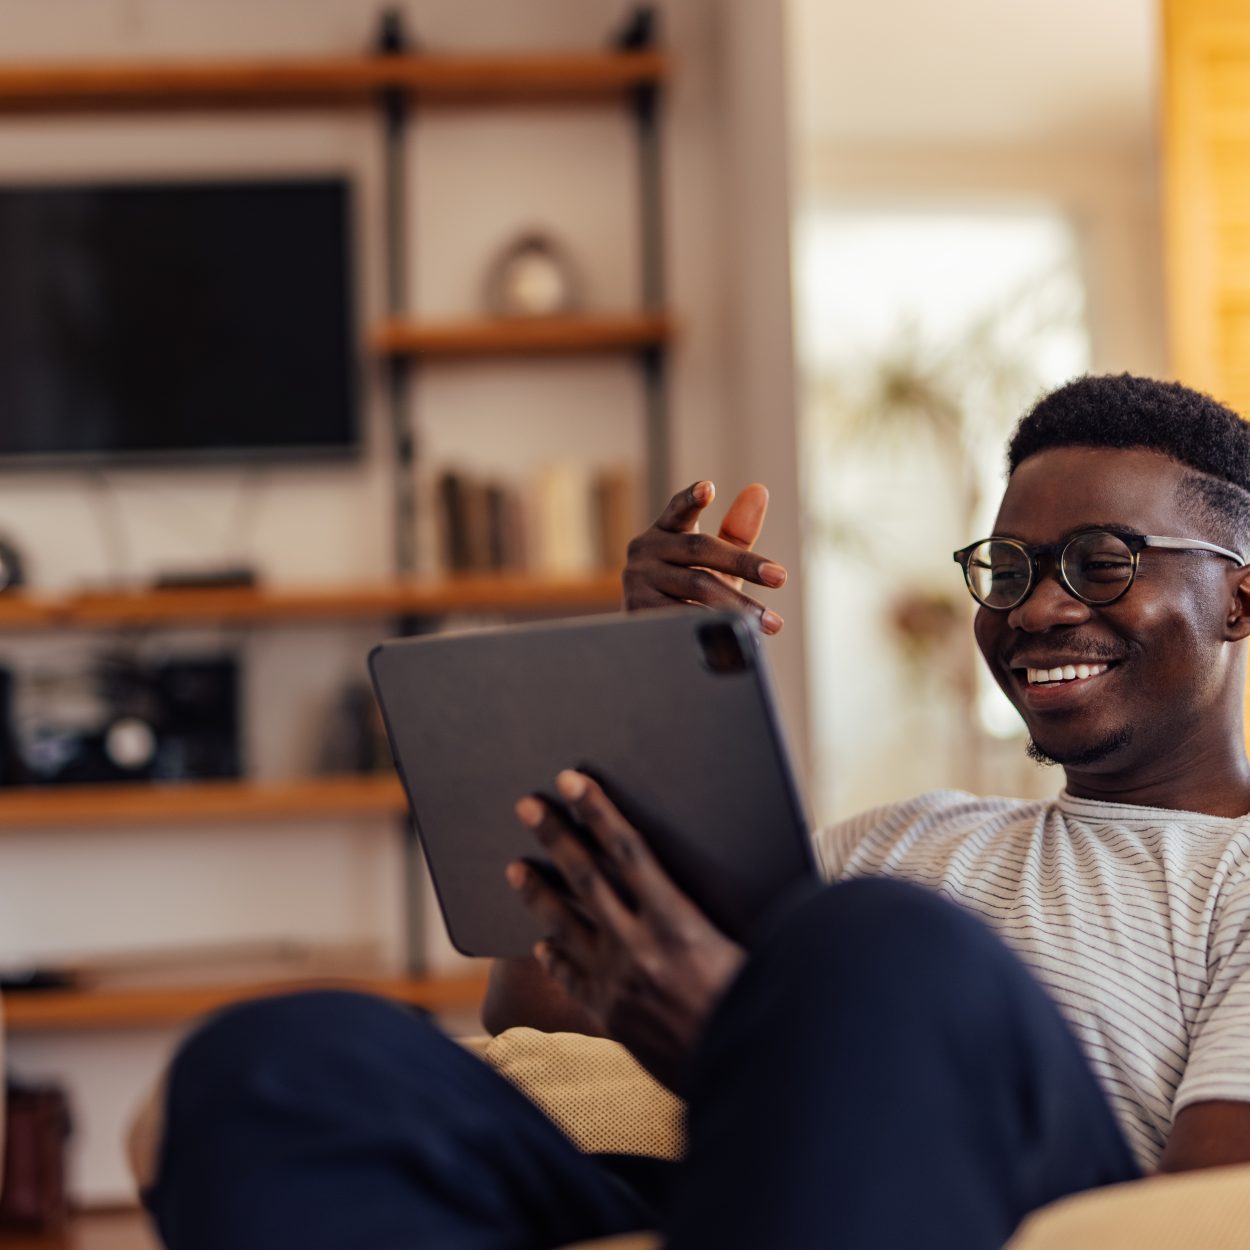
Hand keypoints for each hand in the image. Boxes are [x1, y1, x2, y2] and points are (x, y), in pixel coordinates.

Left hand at [508, 769, 745, 1093]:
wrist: (748, 1075)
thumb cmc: (761, 999)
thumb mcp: (749, 940)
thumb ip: (714, 903)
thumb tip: (701, 860)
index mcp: (679, 922)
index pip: (627, 850)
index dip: (597, 811)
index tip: (573, 782)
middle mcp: (640, 948)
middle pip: (586, 880)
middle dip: (555, 837)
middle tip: (526, 805)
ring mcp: (619, 985)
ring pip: (567, 927)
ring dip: (538, 893)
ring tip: (513, 868)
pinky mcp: (611, 1018)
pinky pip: (572, 980)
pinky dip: (556, 958)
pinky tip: (541, 944)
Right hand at [622, 480, 786, 634]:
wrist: (654, 634)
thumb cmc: (688, 589)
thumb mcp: (714, 562)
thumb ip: (736, 531)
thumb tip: (759, 491)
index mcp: (665, 530)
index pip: (678, 509)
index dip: (692, 498)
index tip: (708, 488)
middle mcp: (646, 549)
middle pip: (699, 548)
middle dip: (743, 563)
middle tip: (779, 577)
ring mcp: (638, 578)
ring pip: (696, 586)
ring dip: (737, 603)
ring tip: (768, 620)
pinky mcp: (637, 608)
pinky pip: (683, 614)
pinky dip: (713, 621)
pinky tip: (735, 633)